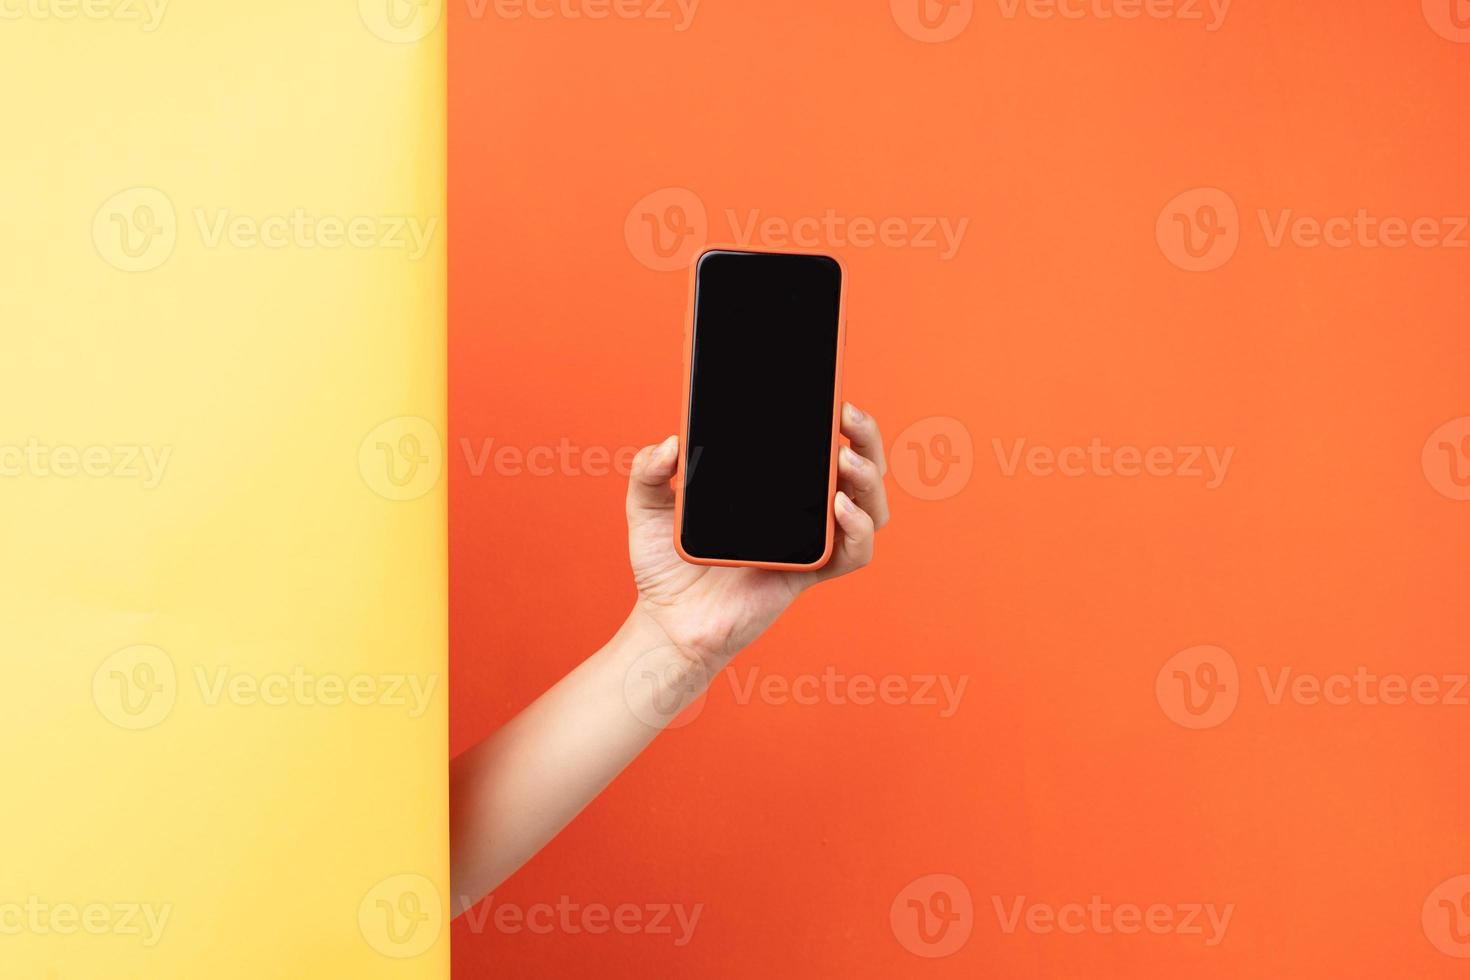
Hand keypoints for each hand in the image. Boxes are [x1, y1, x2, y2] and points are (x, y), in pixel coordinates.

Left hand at [624, 402, 889, 669]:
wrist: (667, 622)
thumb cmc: (665, 566)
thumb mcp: (648, 506)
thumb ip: (648, 470)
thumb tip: (670, 443)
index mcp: (773, 486)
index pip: (818, 445)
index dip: (838, 419)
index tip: (832, 393)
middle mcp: (801, 511)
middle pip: (858, 469)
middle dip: (866, 437)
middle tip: (847, 414)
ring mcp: (809, 542)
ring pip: (869, 507)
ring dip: (869, 478)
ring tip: (845, 457)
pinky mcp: (809, 573)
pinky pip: (854, 554)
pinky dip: (857, 528)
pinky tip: (838, 506)